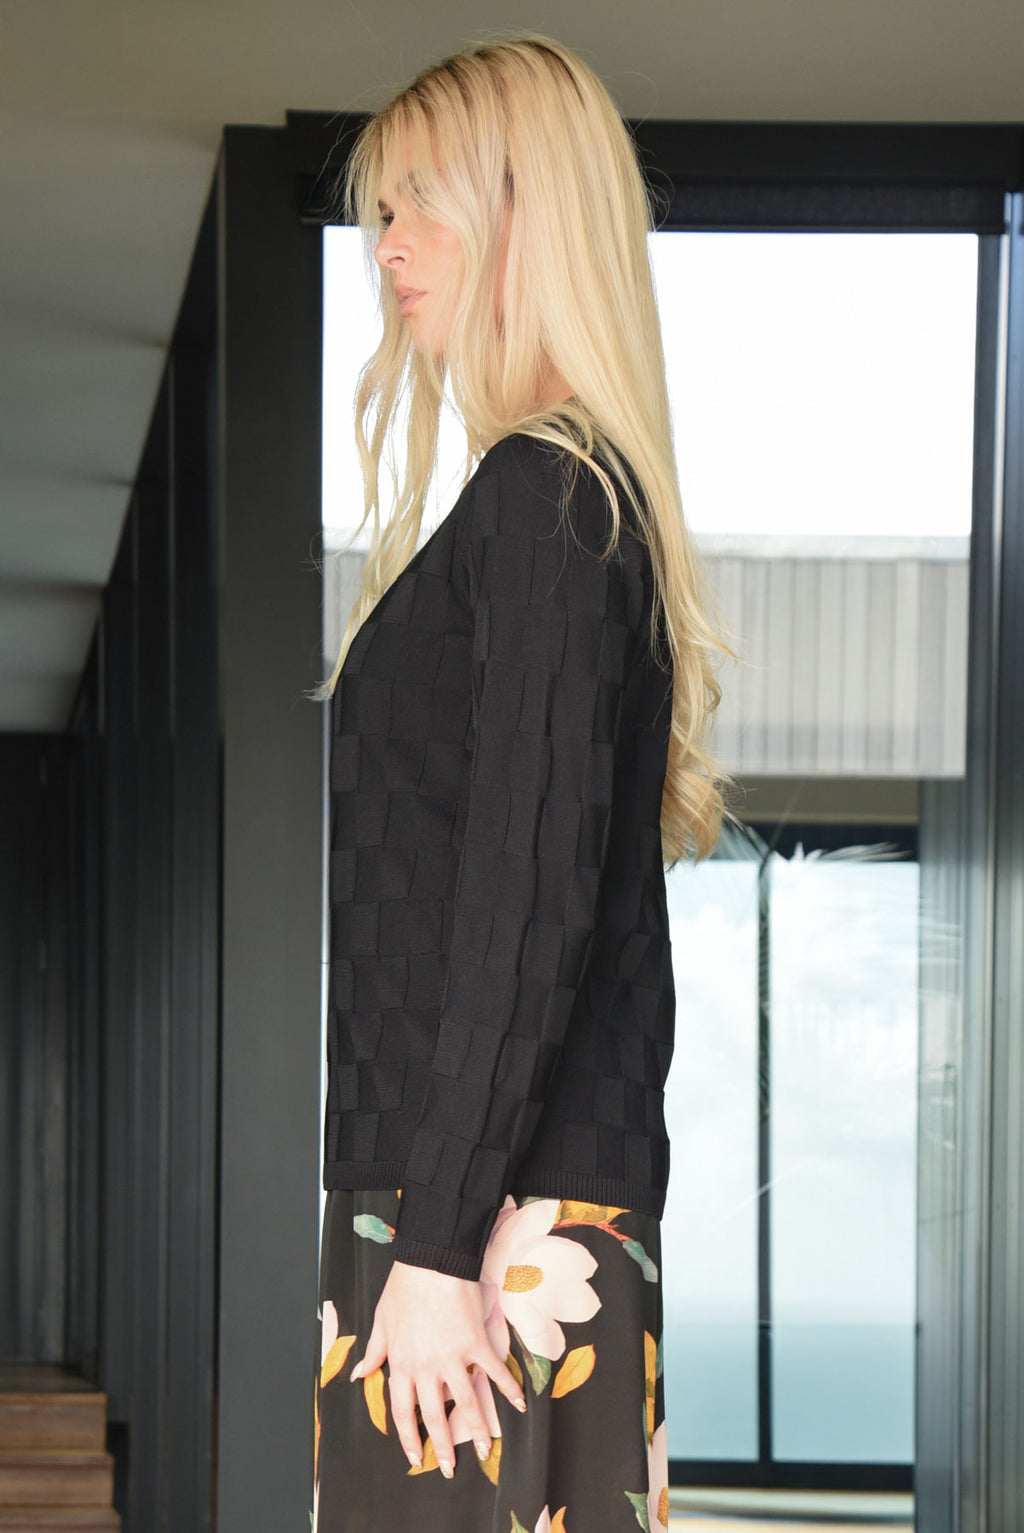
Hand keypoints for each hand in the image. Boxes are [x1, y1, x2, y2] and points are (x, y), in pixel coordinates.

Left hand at [349, 1258, 526, 1476]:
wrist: (430, 1260)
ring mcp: (453, 1357)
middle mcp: (426, 1367)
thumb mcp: (381, 1320)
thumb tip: (360, 1374)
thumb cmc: (403, 1287)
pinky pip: (493, 1372)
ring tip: (485, 1449)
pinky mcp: (476, 1343)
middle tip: (450, 1468)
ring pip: (465, 1402)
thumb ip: (374, 1351)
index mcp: (401, 1363)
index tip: (414, 1455)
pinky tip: (519, 1404)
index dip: (407, 1436)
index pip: (402, 1410)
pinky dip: (508, 1388)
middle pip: (434, 1415)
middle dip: (443, 1445)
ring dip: (477, 1428)